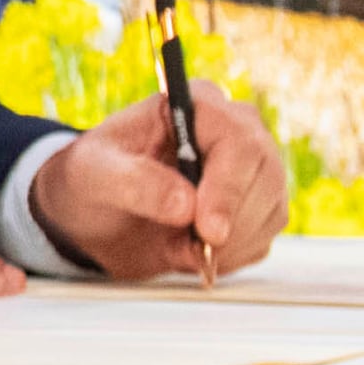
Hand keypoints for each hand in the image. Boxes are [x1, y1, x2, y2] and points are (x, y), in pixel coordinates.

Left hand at [30, 92, 290, 281]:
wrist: (95, 212)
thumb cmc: (93, 176)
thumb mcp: (95, 173)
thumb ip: (136, 182)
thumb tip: (186, 205)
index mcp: (198, 105)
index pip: (237, 140)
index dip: (228, 188)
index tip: (208, 230)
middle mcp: (235, 131)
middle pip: (266, 176)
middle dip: (232, 223)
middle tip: (192, 250)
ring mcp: (252, 171)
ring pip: (270, 211)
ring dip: (229, 245)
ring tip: (176, 249)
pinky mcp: (254, 209)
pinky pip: (261, 239)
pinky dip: (229, 258)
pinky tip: (189, 253)